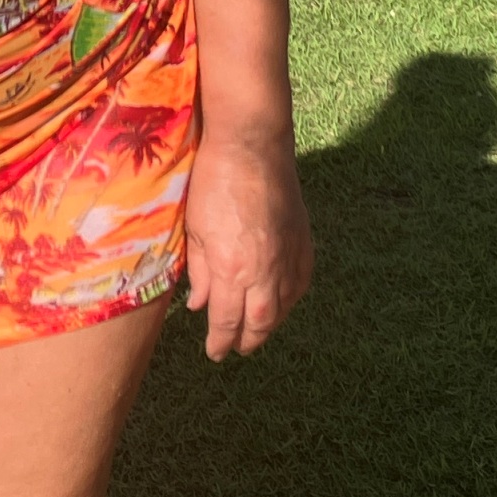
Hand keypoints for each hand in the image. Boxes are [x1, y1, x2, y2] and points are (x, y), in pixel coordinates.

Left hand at [184, 128, 311, 359]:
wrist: (252, 144)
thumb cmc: (213, 180)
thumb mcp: (194, 228)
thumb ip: (198, 271)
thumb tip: (199, 306)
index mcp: (230, 269)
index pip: (226, 321)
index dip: (220, 341)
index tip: (215, 352)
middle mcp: (264, 271)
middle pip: (258, 323)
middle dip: (246, 341)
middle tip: (235, 349)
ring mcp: (288, 257)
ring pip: (282, 308)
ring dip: (268, 326)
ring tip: (256, 332)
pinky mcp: (303, 242)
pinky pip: (300, 284)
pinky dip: (289, 300)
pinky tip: (280, 302)